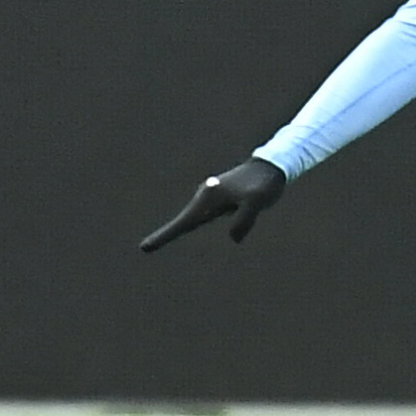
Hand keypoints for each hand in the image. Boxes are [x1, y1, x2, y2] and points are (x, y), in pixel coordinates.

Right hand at [140, 157, 286, 251]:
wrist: (271, 167)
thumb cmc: (263, 184)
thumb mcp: (256, 202)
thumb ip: (244, 219)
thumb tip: (233, 238)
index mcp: (209, 197)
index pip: (185, 222)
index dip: (165, 236)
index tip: (144, 247)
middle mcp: (207, 197)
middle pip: (185, 221)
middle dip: (167, 234)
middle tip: (145, 247)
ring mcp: (213, 199)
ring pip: (195, 219)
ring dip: (179, 229)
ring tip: (155, 243)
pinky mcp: (221, 202)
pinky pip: (207, 217)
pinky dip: (195, 225)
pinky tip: (187, 227)